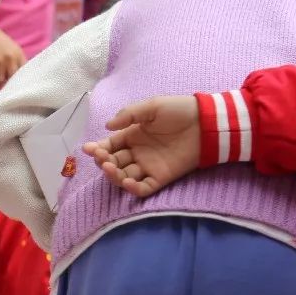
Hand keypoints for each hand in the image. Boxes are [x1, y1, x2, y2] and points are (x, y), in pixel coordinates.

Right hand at [0, 21, 25, 87]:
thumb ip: (16, 59)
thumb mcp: (11, 47)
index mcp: (18, 53)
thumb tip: (18, 76)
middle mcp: (9, 59)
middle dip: (8, 79)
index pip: (23, 72)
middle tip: (4, 77)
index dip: (19, 77)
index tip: (14, 78)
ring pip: (1, 81)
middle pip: (12, 78)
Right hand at [82, 95, 199, 198]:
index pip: (109, 146)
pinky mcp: (160, 178)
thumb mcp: (151, 106)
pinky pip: (142, 188)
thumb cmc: (179, 111)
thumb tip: (107, 126)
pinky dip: (132, 188)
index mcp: (132, 136)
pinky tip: (127, 181)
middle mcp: (137, 153)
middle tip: (102, 158)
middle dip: (103, 162)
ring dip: (113, 175)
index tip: (88, 149)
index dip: (97, 149)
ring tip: (110, 168)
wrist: (206, 122)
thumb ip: (129, 115)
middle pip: (113, 163)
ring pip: (123, 177)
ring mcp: (148, 167)